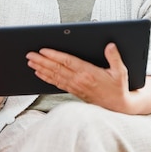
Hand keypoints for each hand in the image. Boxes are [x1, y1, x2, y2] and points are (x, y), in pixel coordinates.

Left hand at [26, 43, 150, 113]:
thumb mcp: (121, 72)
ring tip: (30, 62)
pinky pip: (57, 84)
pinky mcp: (74, 91)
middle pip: (56, 68)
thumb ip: (115, 57)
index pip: (67, 62)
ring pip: (54, 76)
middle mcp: (79, 80)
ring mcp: (75, 87)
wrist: (118, 106)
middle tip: (29, 55)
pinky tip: (38, 73)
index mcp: (89, 73)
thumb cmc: (119, 87)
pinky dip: (46, 78)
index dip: (54, 55)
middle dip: (41, 61)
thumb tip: (110, 45)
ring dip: (41, 68)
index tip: (43, 50)